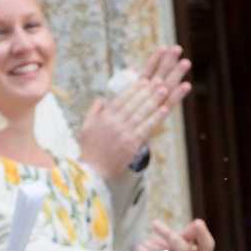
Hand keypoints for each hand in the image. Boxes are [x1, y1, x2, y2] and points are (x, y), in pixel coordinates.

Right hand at [79, 45, 191, 176]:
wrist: (93, 171)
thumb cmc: (90, 149)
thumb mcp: (86, 126)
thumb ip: (94, 111)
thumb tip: (101, 98)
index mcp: (105, 117)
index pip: (121, 98)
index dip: (134, 88)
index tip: (143, 79)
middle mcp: (115, 122)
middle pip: (134, 102)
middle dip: (147, 90)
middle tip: (158, 80)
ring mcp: (124, 133)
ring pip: (141, 113)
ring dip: (154, 100)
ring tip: (164, 89)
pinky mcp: (131, 144)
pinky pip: (146, 128)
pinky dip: (155, 118)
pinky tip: (164, 110)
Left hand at [142, 215, 215, 250]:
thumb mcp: (183, 241)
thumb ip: (189, 233)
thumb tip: (197, 224)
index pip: (207, 245)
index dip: (203, 235)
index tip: (197, 222)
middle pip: (184, 249)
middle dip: (169, 235)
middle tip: (155, 223)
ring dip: (154, 247)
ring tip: (144, 243)